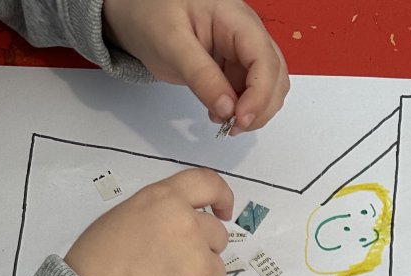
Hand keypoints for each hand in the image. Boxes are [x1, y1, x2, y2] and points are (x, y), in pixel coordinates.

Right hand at [65, 170, 233, 275]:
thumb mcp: (125, 216)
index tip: (223, 210)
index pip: (208, 183)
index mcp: (165, 199)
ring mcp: (199, 260)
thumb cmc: (97, 263)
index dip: (222, 196)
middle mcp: (187, 224)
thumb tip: (181, 225)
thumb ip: (160, 214)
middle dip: (203, 251)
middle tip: (172, 267)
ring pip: (217, 271)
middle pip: (218, 236)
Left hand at [103, 0, 290, 131]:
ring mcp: (241, 50)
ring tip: (225, 122)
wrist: (136, 13)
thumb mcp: (171, 44)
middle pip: (274, 75)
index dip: (260, 93)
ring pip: (267, 88)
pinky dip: (241, 110)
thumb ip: (201, 76)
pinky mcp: (234, 66)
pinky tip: (220, 114)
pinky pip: (250, 93)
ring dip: (254, 111)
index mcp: (234, 18)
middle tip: (234, 126)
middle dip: (261, 106)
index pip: (264, 59)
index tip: (240, 118)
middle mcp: (245, 33)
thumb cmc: (150, 14)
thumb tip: (228, 109)